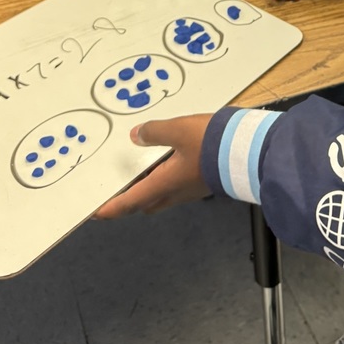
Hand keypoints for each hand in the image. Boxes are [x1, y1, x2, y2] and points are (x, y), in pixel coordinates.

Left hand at [94, 114, 212, 218]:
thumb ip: (154, 132)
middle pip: (147, 203)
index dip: (111, 208)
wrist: (247, 151)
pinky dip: (167, 177)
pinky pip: (178, 185)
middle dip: (132, 199)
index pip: (130, 202)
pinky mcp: (204, 181)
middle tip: (120, 188)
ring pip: (163, 195)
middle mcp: (176, 192)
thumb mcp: (177, 130)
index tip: (96, 213)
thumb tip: (136, 136)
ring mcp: (192, 189)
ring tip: (142, 169)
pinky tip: (170, 159)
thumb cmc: (211, 144)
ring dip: (150, 187)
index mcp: (164, 184)